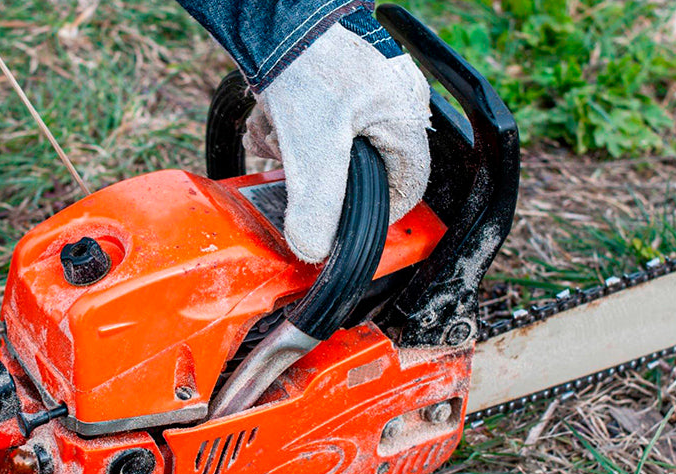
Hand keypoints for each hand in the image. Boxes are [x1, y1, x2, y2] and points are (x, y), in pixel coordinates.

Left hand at [242, 23, 431, 263]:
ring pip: (330, 144)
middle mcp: (392, 102)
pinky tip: (267, 120)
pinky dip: (288, 126)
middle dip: (316, 175)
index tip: (342, 223)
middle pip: (360, 166)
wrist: (271, 19)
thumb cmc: (305, 67)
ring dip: (293, 150)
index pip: (407, 186)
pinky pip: (315, 120)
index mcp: (404, 118)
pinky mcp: (335, 80)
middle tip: (288, 166)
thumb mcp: (313, 150)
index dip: (376, 213)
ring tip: (271, 135)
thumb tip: (315, 249)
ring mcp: (364, 88)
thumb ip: (317, 205)